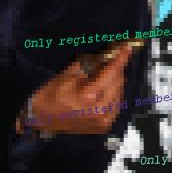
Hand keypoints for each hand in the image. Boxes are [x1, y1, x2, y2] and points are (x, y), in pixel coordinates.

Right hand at [16, 43, 132, 134]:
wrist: (42, 119)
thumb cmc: (52, 94)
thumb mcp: (69, 74)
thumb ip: (91, 64)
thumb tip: (108, 55)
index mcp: (89, 96)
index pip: (111, 72)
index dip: (120, 58)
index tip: (128, 47)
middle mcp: (100, 110)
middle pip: (118, 81)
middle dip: (115, 68)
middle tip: (111, 59)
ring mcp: (104, 120)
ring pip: (119, 92)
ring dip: (115, 81)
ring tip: (104, 75)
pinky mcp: (104, 125)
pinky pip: (116, 104)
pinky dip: (113, 94)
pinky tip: (105, 89)